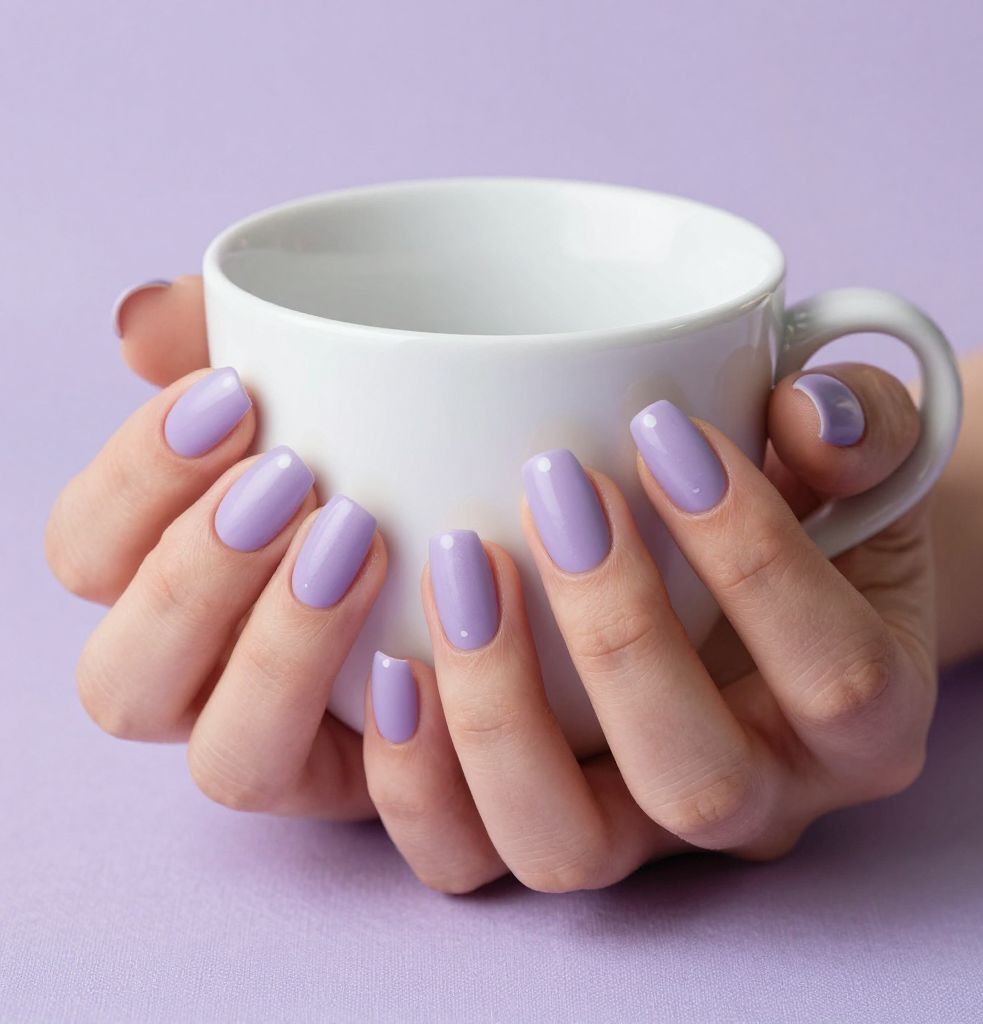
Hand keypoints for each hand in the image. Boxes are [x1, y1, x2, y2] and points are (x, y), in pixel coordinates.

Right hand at [46, 277, 382, 817]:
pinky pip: (380, 818)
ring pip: (230, 765)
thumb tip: (139, 325)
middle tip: (293, 479)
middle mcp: (222, 676)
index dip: (132, 484)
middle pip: (123, 682)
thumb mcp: (335, 370)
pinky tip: (430, 656)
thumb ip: (232, 335)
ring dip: (278, 654)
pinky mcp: (410, 787)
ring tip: (362, 540)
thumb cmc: (411, 437)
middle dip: (192, 576)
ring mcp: (312, 746)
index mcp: (183, 581)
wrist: (544, 515)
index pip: (89, 555)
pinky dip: (399, 752)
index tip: (233, 394)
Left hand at [361, 364, 934, 892]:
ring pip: (564, 845)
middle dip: (617, 630)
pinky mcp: (540, 822)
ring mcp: (640, 833)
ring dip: (497, 712)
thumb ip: (867, 424)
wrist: (760, 589)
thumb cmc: (807, 515)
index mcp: (862, 722)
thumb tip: (812, 415)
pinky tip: (389, 661)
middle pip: (694, 782)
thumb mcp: (862, 460)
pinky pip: (463, 854)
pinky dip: (415, 773)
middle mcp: (756, 801)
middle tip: (556, 486)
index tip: (667, 428)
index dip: (753, 555)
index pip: (835, 675)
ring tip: (458, 564)